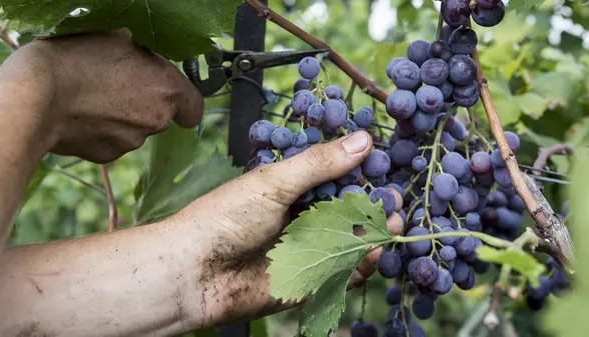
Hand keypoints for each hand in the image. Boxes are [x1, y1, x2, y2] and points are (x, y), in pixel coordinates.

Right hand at [0, 29, 202, 163]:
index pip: (195, 107)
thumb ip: (144, 54)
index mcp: (167, 90)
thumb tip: (145, 53)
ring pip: (136, 128)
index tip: (170, 91)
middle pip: (162, 114)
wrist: (37, 96)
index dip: (184, 99)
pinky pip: (113, 140)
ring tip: (94, 95)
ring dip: (123, 115)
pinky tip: (83, 113)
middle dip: (147, 101)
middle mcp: (156, 120)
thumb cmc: (78, 60)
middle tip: (119, 83)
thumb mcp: (118, 38)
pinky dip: (103, 130)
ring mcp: (132, 141)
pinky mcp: (108, 155)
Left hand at [172, 131, 404, 326]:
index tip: (384, 166)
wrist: (194, 273)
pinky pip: (343, 271)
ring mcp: (306, 250)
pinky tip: (374, 250)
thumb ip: (319, 164)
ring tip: (394, 222)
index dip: (360, 173)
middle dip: (373, 205)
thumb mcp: (273, 183)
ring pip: (350, 240)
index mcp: (291, 189)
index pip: (334, 177)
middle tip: (395, 200)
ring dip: (373, 232)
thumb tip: (362, 141)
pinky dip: (362, 262)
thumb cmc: (224, 219)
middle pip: (347, 210)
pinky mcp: (308, 281)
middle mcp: (300, 218)